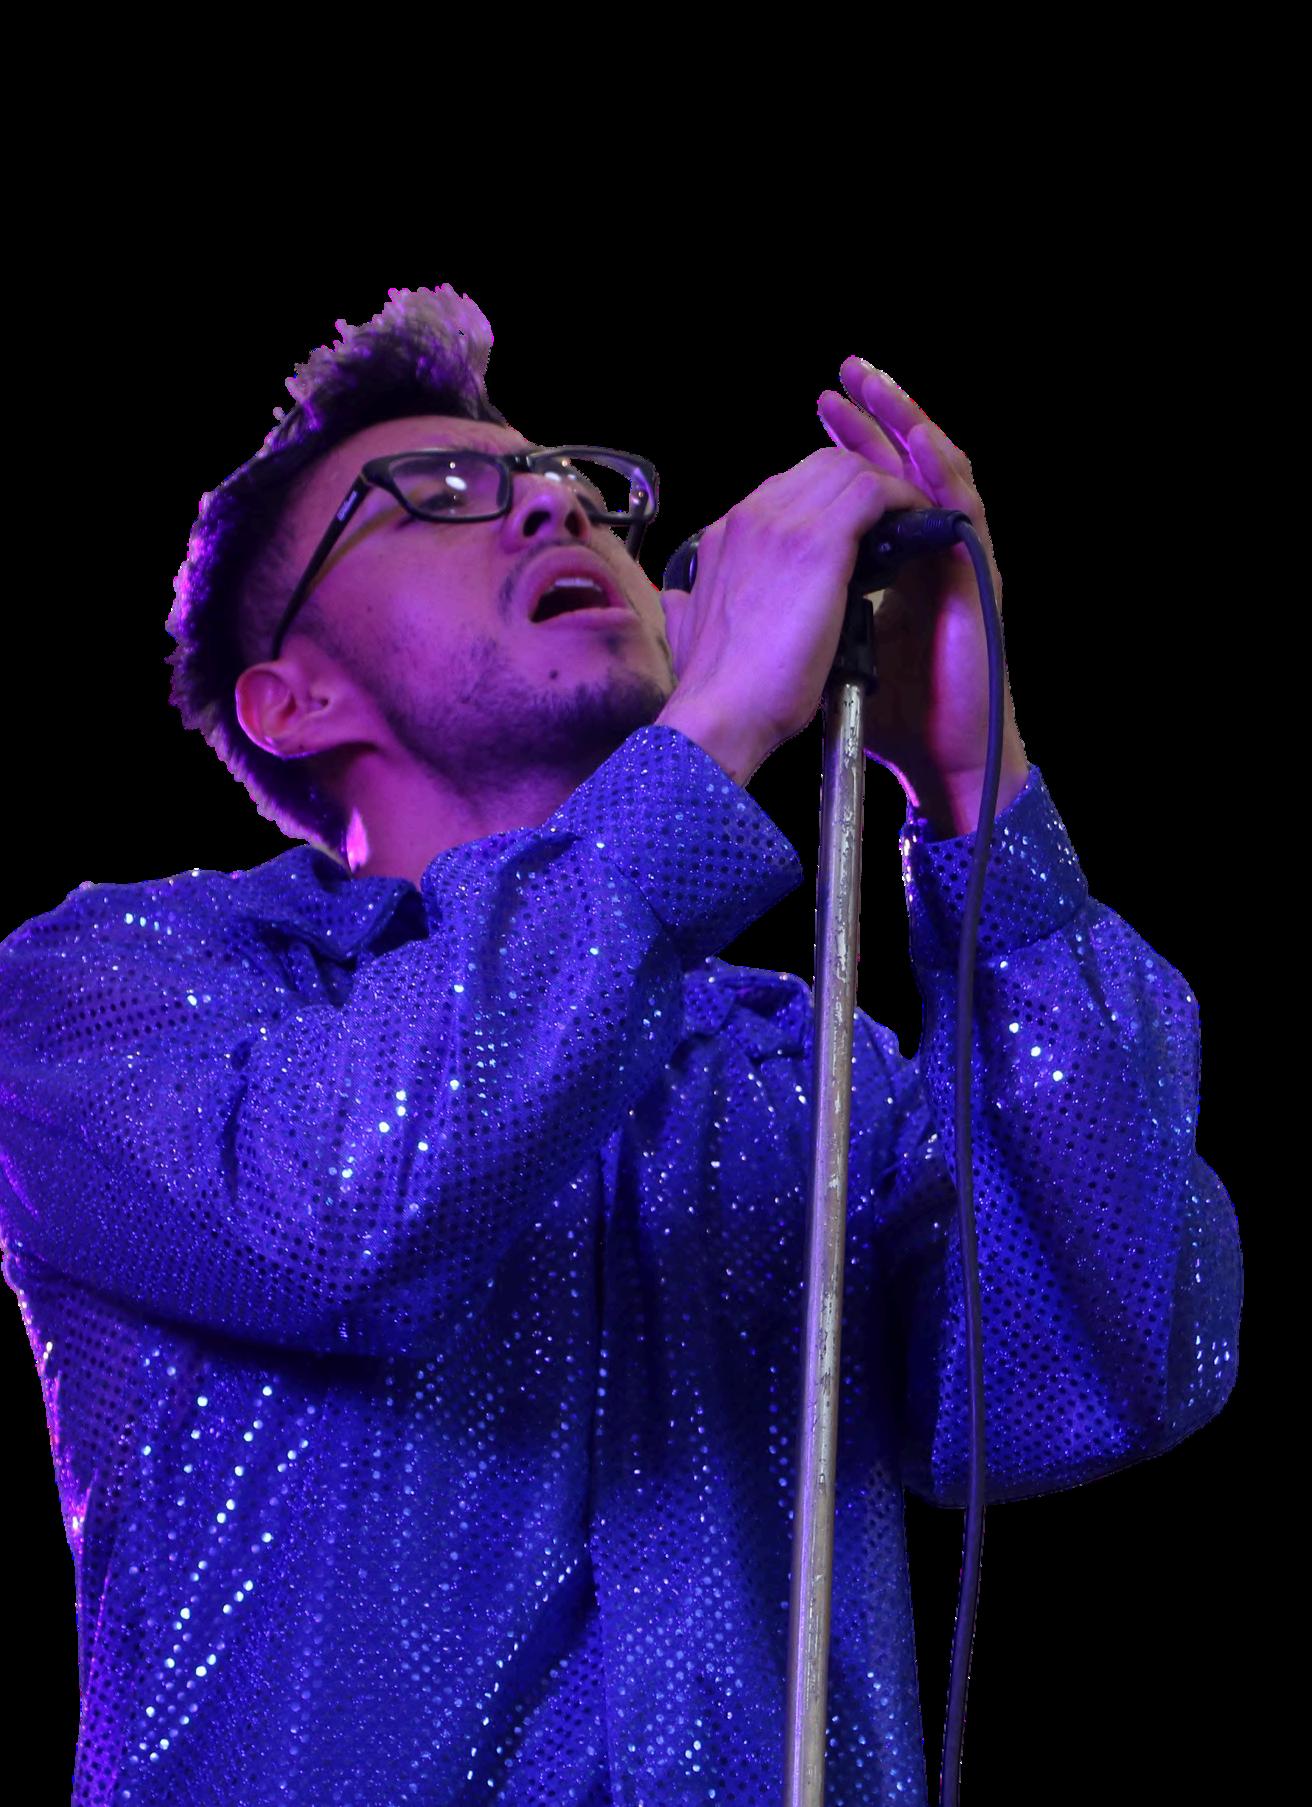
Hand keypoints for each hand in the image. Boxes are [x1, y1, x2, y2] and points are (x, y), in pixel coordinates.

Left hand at [817, 357, 1028, 830]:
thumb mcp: (825, 646)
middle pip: (901, 467)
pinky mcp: (976, 581)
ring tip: (881, 387)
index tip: (821, 407)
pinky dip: (944, 474)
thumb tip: (745, 584)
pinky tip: (922, 444)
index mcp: (886, 567)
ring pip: (939, 475)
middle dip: (874, 418)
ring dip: (909, 426)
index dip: (846, 444)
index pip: (866, 488)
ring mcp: (953, 565)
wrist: (933, 755)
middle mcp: (922, 557)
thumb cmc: (886, 716)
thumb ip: (803, 606)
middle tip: (848, 375)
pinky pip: (966, 512)